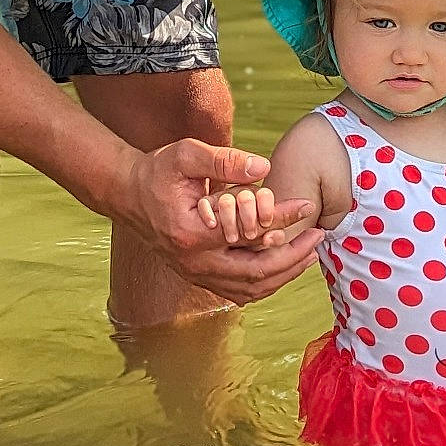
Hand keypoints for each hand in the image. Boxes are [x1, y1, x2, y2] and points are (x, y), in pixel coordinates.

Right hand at [121, 138, 320, 303]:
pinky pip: (237, 290)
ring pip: (248, 289)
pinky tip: (282, 265)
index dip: (283, 220)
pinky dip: (264, 282)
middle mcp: (194, 262)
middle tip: (318, 237)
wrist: (127, 193)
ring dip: (282, 275)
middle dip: (292, 258)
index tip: (307, 205)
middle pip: (255, 274)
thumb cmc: (157, 171)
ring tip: (307, 254)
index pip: (249, 234)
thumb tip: (264, 167)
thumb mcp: (186, 154)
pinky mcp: (196, 275)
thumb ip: (224, 160)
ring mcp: (194, 273)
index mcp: (192, 234)